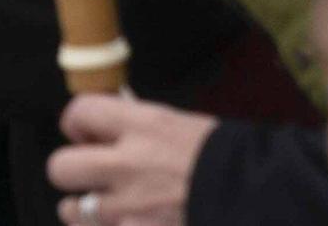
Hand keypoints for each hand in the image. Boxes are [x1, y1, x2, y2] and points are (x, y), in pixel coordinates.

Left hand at [47, 96, 216, 225]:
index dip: (78, 124)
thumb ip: (141, 128)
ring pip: (72, 211)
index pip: (78, 113)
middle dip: (73, 170)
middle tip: (93, 175)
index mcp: (142, 127)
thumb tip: (110, 127)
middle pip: (60, 166)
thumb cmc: (232, 161)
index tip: (87, 133)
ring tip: (110, 210)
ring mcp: (129, 209)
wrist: (267, 198)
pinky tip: (130, 225)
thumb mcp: (184, 127)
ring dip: (85, 211)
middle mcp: (126, 166)